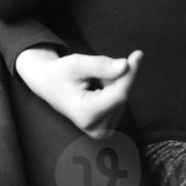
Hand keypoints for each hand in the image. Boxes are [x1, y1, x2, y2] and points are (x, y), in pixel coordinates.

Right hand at [15, 46, 142, 139]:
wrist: (48, 85)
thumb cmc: (60, 73)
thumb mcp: (76, 63)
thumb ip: (101, 65)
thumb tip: (126, 66)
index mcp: (86, 114)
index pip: (120, 94)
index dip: (130, 73)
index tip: (138, 54)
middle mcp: (96, 128)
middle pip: (122, 95)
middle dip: (116, 77)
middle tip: (97, 68)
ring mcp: (102, 132)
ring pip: (122, 98)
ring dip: (112, 83)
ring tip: (92, 81)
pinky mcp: (106, 130)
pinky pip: (119, 103)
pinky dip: (112, 91)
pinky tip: (96, 89)